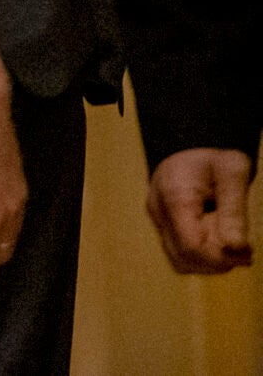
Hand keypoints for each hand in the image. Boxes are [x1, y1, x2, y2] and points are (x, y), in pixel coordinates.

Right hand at [146, 148, 253, 274]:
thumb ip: (234, 213)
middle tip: (240, 243)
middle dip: (217, 260)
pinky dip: (199, 254)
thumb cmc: (217, 156)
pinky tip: (215, 237)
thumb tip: (237, 250)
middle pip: (184, 259)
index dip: (221, 258)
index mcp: (175, 198)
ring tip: (226, 236)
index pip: (191, 248)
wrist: (194, 142)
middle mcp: (158, 211)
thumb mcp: (234, 175)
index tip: (247, 251)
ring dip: (208, 260)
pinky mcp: (161, 223)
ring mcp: (156, 218)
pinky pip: (178, 253)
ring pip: (179, 261)